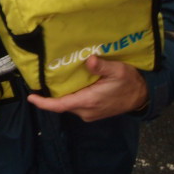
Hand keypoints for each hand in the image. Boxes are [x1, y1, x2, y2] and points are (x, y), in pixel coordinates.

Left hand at [27, 55, 148, 121]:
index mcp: (89, 101)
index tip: (31, 97)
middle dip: (50, 95)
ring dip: (61, 94)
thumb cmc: (129, 82)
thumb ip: (102, 66)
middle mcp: (87, 110)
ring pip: (69, 104)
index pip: (60, 105)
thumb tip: (89, 60)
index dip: (44, 103)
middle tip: (41, 79)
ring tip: (54, 79)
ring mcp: (90, 113)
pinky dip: (70, 95)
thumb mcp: (118, 70)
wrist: (142, 95)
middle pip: (62, 104)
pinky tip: (70, 84)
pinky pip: (76, 104)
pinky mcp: (93, 112)